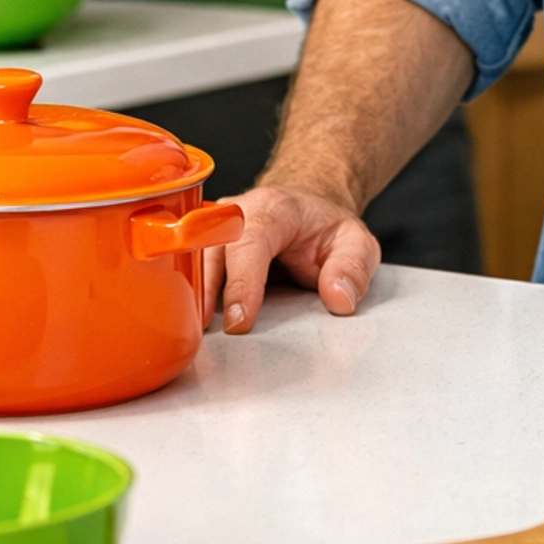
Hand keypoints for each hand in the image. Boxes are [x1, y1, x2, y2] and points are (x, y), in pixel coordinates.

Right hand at [202, 183, 380, 334]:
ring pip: (189, 261)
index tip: (240, 320)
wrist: (305, 211)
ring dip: (191, 296)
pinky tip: (191, 322)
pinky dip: (189, 295)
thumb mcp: (355, 243)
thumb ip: (352, 268)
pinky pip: (188, 270)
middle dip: (206, 293)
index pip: (250, 243)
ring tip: (193, 334)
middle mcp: (235, 214)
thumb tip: (339, 298)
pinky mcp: (203, 248)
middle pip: (208, 251)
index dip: (241, 283)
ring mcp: (213, 229)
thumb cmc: (324, 228)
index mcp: (273, 208)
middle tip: (207, 334)